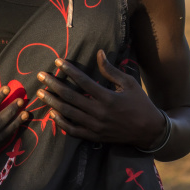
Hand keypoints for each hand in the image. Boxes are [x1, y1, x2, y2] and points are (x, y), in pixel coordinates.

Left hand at [36, 51, 164, 147]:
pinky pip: (73, 130)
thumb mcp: (129, 83)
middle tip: (40, 76)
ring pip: (68, 113)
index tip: (57, 61)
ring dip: (52, 102)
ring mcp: (95, 126)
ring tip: (40, 93)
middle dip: (53, 85)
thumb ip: (111, 70)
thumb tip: (99, 53)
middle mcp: (99, 112)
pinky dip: (61, 123)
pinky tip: (52, 113)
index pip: (83, 81)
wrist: (149, 131)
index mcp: (108, 98)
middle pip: (70, 97)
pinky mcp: (94, 136)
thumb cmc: (140, 103)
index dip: (69, 70)